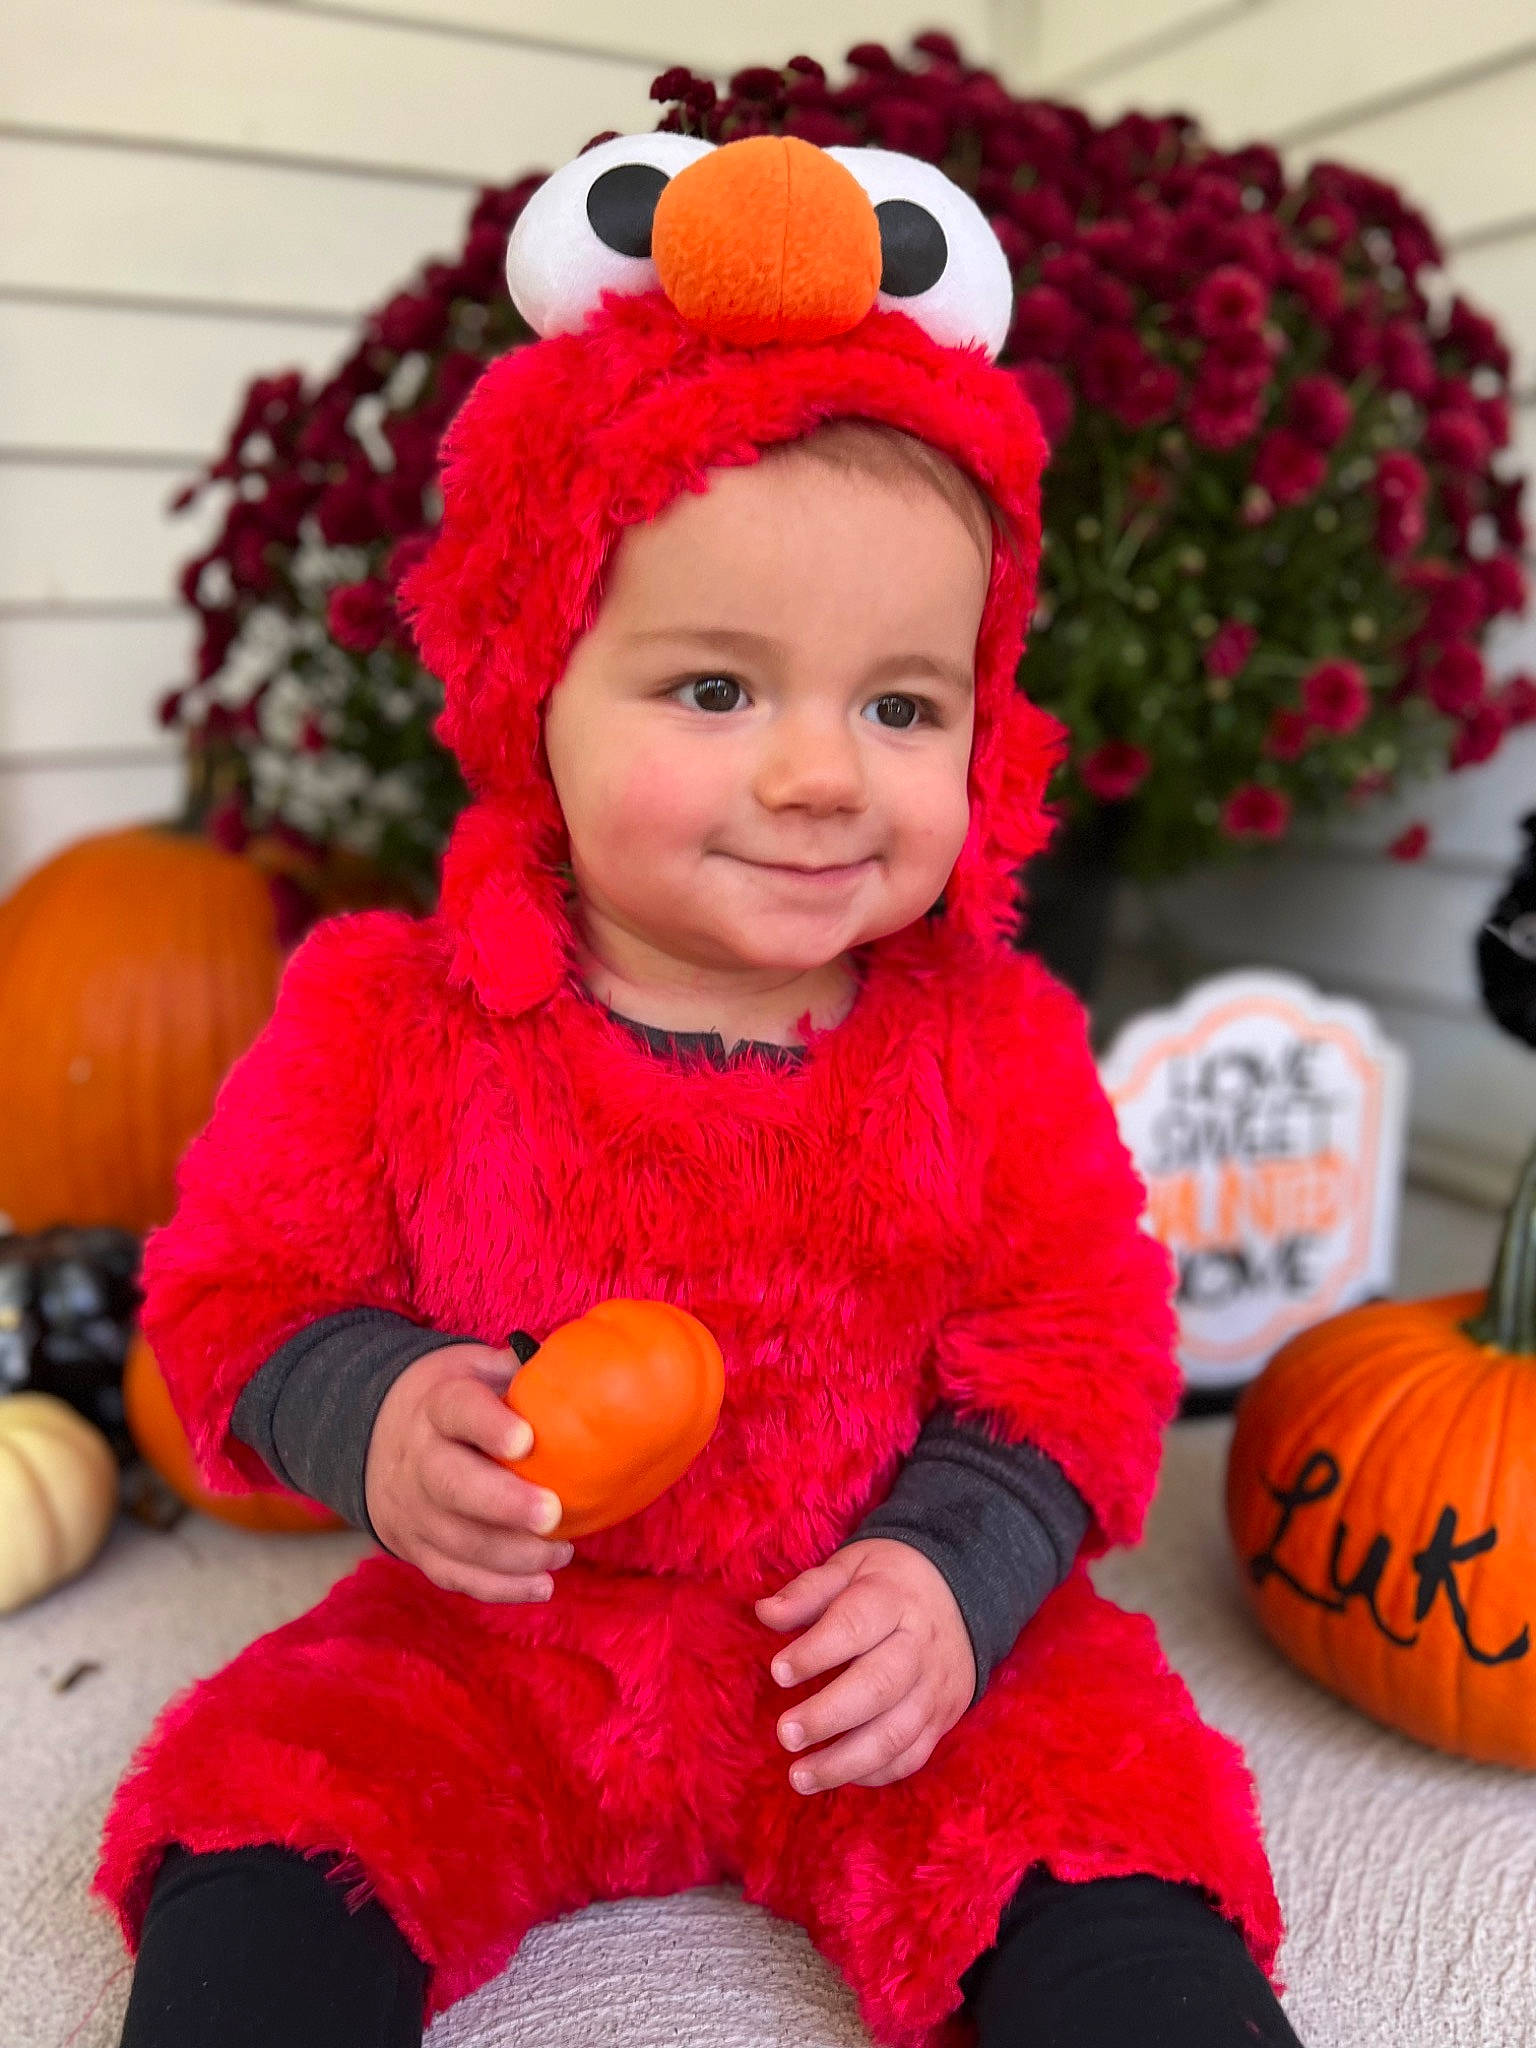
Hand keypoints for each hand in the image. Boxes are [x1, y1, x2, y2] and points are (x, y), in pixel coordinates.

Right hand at [364, 1342, 575, 1602]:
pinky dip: (497, 1587)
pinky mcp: (416, 1547)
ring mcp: (412, 1509)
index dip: (489, 1425)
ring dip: (512, 1555)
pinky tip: (542, 1586)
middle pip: (451, 1486)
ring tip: (563, 1552)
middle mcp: (418, 1459)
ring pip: (455, 1540)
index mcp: (437, 1407)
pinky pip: (453, 1575)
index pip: (458, 1410)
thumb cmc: (452, 1399)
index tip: (527, 1440)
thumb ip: (518, 1371)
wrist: (375, 1436)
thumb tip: (579, 1367)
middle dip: (503, 1504)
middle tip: (552, 1514)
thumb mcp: (474, 1369)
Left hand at [754, 1538, 974, 1793]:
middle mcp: (919, 1646)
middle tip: (785, 1734)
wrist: (963, 1593)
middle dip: (827, 1716)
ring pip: (896, 1733)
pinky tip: (839, 1774)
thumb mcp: (849, 1567)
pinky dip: (875, 1772)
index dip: (815, 1652)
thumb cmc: (888, 1582)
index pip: (854, 1626)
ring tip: (799, 1777)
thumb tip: (765, 1613)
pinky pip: (913, 1755)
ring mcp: (935, 1686)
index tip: (778, 1672)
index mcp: (892, 1599)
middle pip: (878, 1687)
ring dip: (845, 1761)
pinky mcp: (943, 1717)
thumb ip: (807, 1592)